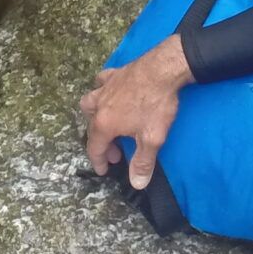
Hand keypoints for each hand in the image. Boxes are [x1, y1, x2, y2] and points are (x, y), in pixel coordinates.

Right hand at [79, 34, 191, 188]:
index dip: (98, 162)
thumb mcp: (151, 139)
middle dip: (102, 144)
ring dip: (94, 116)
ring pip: (89, 103)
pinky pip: (101, 83)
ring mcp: (105, 88)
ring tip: (107, 123)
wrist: (162, 70)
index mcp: (104, 123)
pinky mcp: (114, 74)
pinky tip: (111, 93)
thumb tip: (137, 184)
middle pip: (93, 128)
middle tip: (117, 153)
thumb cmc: (155, 105)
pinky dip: (102, 89)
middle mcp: (99, 105)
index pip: (94, 148)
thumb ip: (142, 163)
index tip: (103, 171)